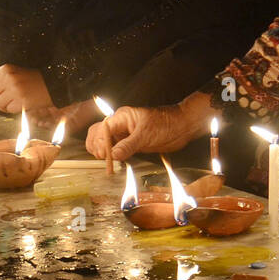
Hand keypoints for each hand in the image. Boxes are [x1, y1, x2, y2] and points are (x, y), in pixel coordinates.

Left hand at [0, 64, 51, 114]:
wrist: (52, 84)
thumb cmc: (33, 81)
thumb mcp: (16, 74)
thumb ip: (1, 80)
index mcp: (6, 69)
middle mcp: (9, 78)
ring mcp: (14, 89)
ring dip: (3, 105)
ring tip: (15, 101)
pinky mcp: (20, 100)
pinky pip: (8, 109)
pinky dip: (12, 109)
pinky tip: (20, 104)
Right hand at [85, 101, 204, 165]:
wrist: (181, 127)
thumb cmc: (166, 124)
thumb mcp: (146, 134)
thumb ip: (129, 145)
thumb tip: (113, 155)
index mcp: (121, 117)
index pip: (102, 129)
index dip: (101, 142)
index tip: (105, 155)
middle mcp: (119, 125)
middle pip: (97, 134)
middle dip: (97, 147)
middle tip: (105, 159)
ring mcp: (123, 135)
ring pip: (103, 142)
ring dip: (101, 151)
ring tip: (107, 162)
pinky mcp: (129, 144)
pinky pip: (114, 149)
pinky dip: (110, 156)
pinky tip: (113, 162)